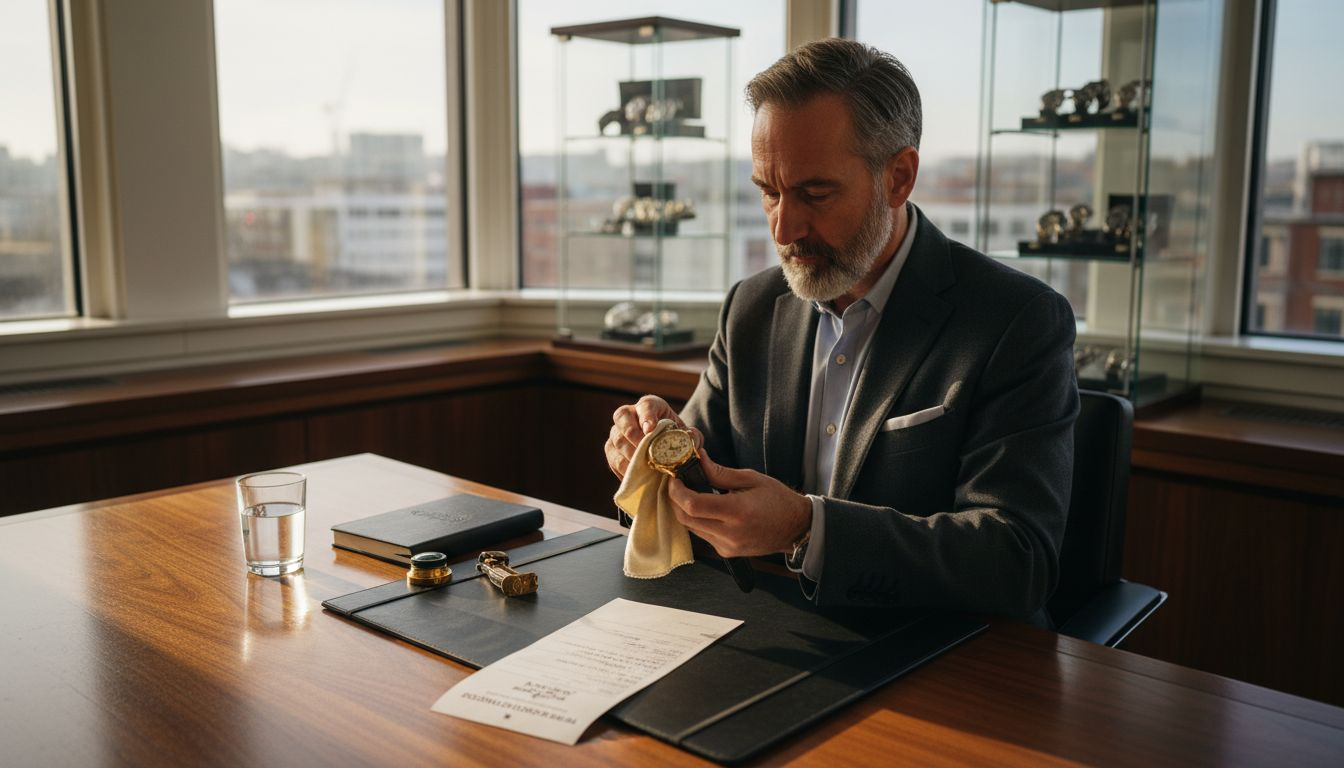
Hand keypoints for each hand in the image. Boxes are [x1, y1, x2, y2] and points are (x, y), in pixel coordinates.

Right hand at [604, 395, 701, 479]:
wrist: (663, 451)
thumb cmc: (674, 439)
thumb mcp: (686, 436)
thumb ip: (692, 436)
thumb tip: (691, 437)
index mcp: (650, 406)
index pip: (645, 405)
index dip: (646, 416)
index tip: (650, 429)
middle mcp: (629, 415)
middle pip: (622, 418)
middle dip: (633, 436)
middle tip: (645, 452)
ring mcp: (617, 432)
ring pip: (616, 441)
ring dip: (630, 456)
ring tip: (644, 468)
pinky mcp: (612, 450)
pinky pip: (613, 459)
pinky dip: (625, 469)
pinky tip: (637, 476)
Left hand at [667, 451, 811, 557]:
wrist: (796, 527)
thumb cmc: (777, 499)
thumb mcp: (750, 478)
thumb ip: (719, 471)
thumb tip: (698, 459)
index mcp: (737, 512)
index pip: (693, 505)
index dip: (677, 492)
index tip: (674, 479)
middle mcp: (730, 533)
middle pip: (686, 519)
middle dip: (676, 500)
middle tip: (678, 484)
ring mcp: (728, 546)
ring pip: (691, 529)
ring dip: (686, 511)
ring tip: (691, 493)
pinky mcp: (727, 553)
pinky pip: (703, 536)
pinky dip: (698, 521)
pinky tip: (706, 509)